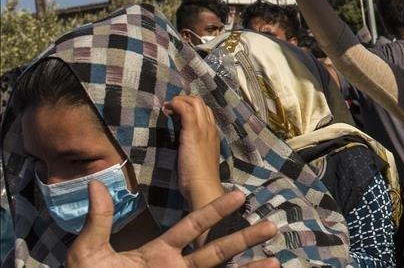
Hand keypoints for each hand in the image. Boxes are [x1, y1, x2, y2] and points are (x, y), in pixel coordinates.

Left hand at [67, 182, 279, 267]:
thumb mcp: (89, 252)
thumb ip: (99, 220)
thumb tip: (96, 183)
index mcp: (159, 253)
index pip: (192, 226)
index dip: (214, 211)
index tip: (238, 195)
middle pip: (217, 250)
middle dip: (243, 238)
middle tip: (271, 225)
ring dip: (247, 267)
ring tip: (275, 261)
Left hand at [164, 95, 222, 212]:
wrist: (203, 186)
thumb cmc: (199, 179)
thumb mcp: (199, 158)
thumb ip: (194, 147)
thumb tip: (185, 143)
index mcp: (214, 135)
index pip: (206, 112)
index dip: (191, 108)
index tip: (177, 113)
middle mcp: (211, 128)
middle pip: (202, 103)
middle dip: (185, 100)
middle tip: (171, 107)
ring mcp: (203, 129)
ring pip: (195, 102)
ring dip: (180, 100)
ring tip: (168, 107)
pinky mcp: (193, 132)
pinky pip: (186, 109)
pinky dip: (176, 104)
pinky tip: (167, 108)